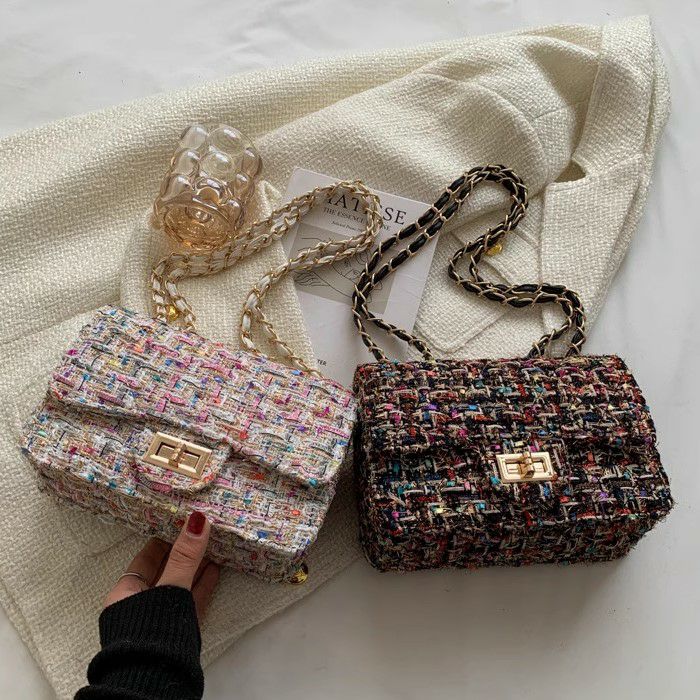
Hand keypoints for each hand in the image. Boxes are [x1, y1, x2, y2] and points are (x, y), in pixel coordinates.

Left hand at [104, 511, 219, 620]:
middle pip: (166, 569)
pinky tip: (216, 569)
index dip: (165, 537)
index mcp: (126, 592)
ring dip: (197, 565)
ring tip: (215, 544)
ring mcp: (161, 616)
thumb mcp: (170, 587)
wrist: (157, 679)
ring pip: (181, 584)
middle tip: (203, 529)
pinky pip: (192, 599)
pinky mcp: (180, 627)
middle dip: (185, 550)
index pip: (147, 557)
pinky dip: (204, 584)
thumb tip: (198, 519)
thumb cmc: (153, 629)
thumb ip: (185, 556)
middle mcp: (142, 603)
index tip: (183, 520)